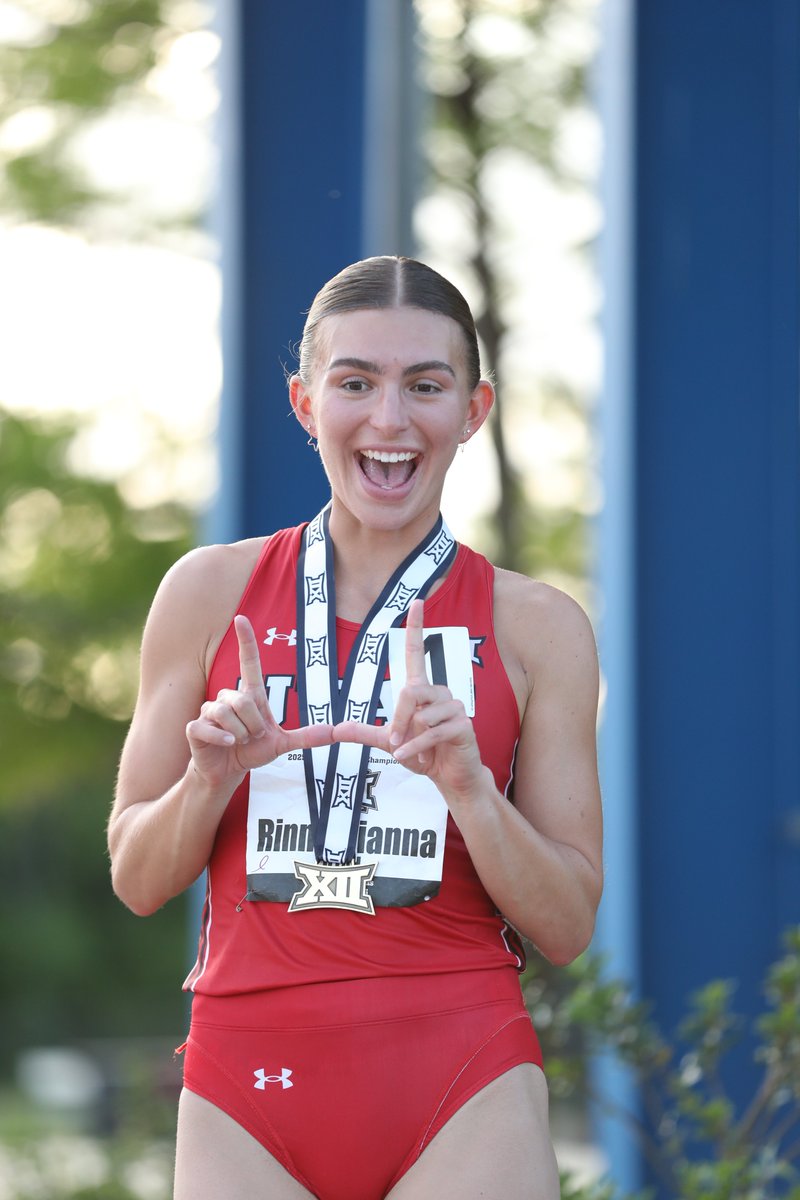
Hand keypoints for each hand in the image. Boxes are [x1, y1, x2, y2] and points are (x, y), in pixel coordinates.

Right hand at [186, 614, 333, 789]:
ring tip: (238, 741)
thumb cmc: (251, 751)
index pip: (249, 662)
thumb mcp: (282, 744)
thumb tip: (335, 732)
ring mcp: (209, 711)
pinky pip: (209, 727)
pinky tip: (227, 744)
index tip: (241, 618)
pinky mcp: (195, 727)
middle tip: (252, 736)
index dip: (246, 640)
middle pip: (244, 700)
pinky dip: (221, 739)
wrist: (227, 772)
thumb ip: (307, 737)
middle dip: (254, 724)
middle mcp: (228, 698)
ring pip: (227, 713)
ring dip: (240, 733)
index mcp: (249, 696)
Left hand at [333, 600, 485, 802]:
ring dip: (410, 740)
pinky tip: (415, 759)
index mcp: (421, 691)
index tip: (416, 601)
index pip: (416, 652)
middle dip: (398, 720)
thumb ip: (363, 733)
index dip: (415, 627)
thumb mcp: (388, 743)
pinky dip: (416, 748)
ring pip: (422, 714)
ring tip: (415, 753)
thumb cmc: (422, 754)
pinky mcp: (463, 725)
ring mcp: (454, 708)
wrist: (451, 777)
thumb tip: (335, 728)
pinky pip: (432, 732)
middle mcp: (439, 693)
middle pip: (409, 691)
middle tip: (395, 743)